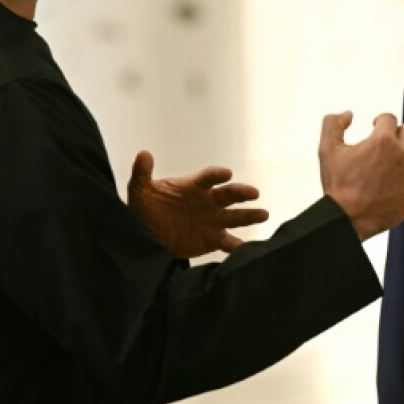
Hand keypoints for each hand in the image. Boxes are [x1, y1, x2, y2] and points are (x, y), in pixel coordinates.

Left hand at [127, 151, 269, 259]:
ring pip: (236, 216)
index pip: (209, 177)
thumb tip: (143, 153)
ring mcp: (213, 220)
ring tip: (263, 214)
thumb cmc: (146, 209)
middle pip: (229, 194)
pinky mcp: (213, 239)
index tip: (226, 174)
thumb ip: (142, 172)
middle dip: (242, 192)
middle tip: (254, 192)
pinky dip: (239, 246)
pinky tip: (248, 250)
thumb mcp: (140, 190)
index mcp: (194, 186)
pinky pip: (229, 242)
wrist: (148, 237)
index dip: (217, 175)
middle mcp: (208, 201)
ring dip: (250, 215)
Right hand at [318, 111, 403, 241]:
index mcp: (383, 140)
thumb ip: (333, 124)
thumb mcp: (327, 149)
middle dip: (396, 134)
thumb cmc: (338, 184)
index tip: (374, 129)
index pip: (389, 118)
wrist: (347, 219)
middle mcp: (403, 153)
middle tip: (385, 145)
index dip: (379, 122)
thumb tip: (349, 114)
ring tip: (396, 160)